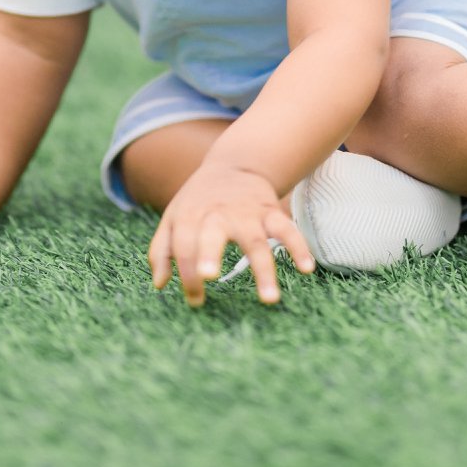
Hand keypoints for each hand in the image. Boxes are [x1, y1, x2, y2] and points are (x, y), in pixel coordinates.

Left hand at [148, 163, 315, 307]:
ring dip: (264, 269)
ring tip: (270, 299)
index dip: (186, 275)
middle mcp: (219, 214)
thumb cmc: (198, 202)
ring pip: (256, 241)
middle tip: (209, 277)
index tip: (196, 301)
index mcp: (191, 216)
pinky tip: (306, 268)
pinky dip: (299, 246)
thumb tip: (159, 285)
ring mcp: (248, 214)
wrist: (235, 165)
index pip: (184, 247)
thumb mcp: (173, 218)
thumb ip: (161, 251)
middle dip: (210, 254)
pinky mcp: (271, 213)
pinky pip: (287, 229)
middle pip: (214, 235)